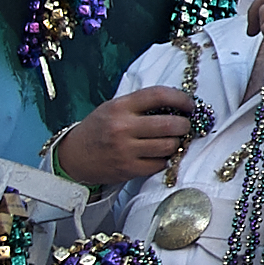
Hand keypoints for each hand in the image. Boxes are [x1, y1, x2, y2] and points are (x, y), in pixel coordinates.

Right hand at [55, 86, 193, 185]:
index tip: (190, 104)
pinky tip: (157, 155)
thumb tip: (177, 105)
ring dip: (176, 143)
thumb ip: (141, 105)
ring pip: (168, 146)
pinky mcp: (128, 169)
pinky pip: (160, 164)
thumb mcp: (114, 108)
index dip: (181, 98)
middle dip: (184, 125)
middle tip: (185, 125)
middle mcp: (122, 127)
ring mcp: (125, 150)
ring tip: (171, 140)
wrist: (73, 156)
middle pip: (169, 124)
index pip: (158, 95)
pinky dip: (164, 159)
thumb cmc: (99, 129)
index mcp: (120, 107)